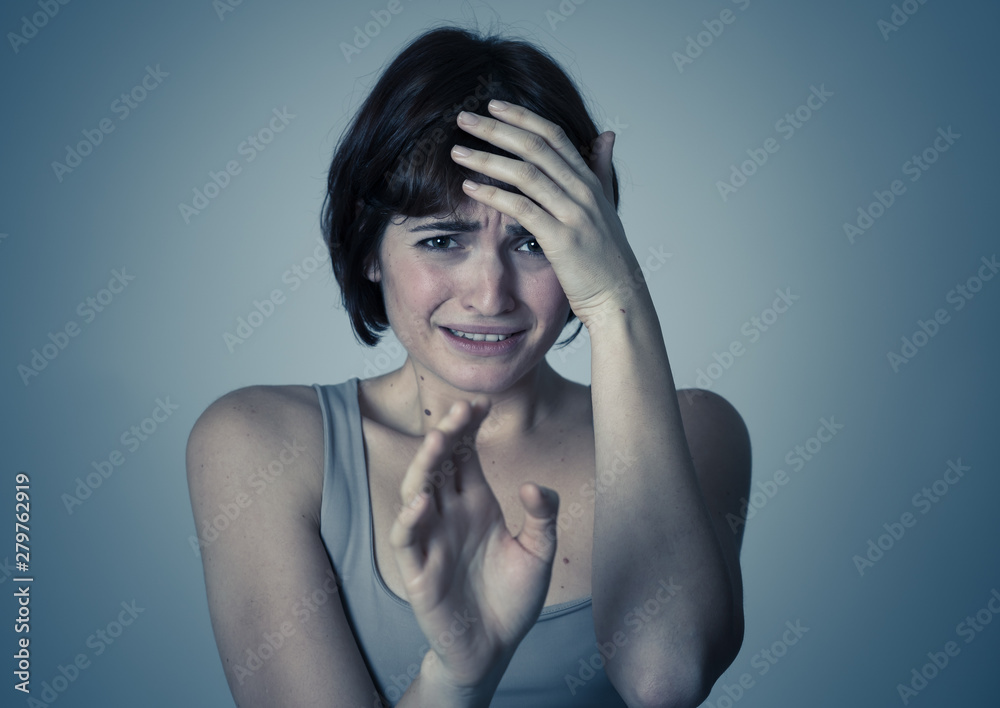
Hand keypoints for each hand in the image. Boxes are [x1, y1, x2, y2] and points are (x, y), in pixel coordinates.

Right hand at [390, 398, 559, 692]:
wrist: (496, 649)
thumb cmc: (514, 598)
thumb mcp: (540, 553)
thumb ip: (543, 517)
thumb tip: (534, 485)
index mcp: (477, 503)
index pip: (465, 454)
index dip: (469, 428)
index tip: (480, 402)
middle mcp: (450, 515)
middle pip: (439, 465)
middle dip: (447, 436)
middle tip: (459, 412)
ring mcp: (432, 540)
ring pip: (416, 492)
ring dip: (424, 466)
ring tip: (439, 442)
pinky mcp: (419, 571)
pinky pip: (407, 540)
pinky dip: (409, 520)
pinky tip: (422, 503)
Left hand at [450, 100, 643, 327]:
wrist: (618, 296)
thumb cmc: (606, 256)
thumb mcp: (606, 207)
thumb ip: (601, 170)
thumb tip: (606, 135)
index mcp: (589, 181)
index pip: (554, 135)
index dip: (523, 116)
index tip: (493, 105)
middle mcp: (583, 191)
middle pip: (535, 147)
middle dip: (496, 129)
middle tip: (463, 119)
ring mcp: (573, 214)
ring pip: (526, 173)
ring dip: (487, 159)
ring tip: (457, 152)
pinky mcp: (561, 239)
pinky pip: (522, 209)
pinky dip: (493, 195)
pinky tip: (469, 188)